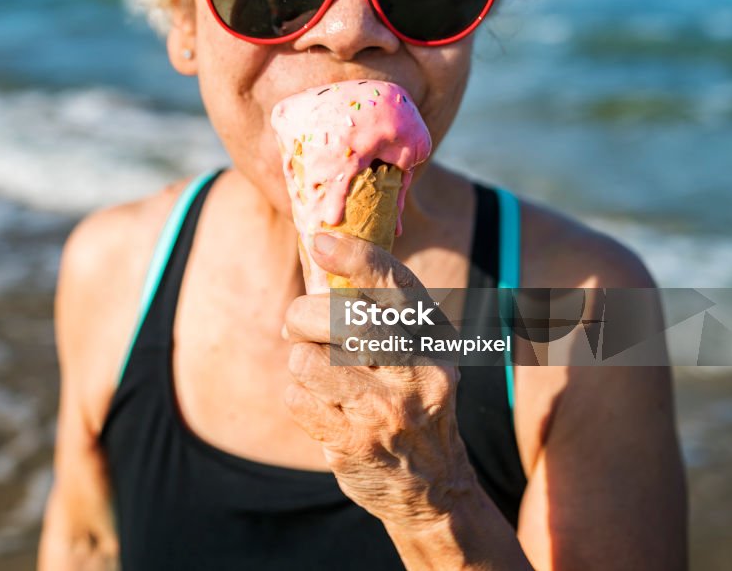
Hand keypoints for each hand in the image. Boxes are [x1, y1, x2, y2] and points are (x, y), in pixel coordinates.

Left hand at [283, 231, 476, 530]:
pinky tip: (321, 409)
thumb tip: (321, 258)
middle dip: (302, 317)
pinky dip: (297, 397)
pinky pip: (296, 397)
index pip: (396, 286)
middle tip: (297, 327)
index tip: (322, 242)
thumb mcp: (418, 355)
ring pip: (308, 361)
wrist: (434, 489)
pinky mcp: (355, 442)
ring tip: (318, 378)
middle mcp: (419, 372)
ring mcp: (388, 410)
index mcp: (434, 342)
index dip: (357, 258)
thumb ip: (381, 313)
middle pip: (341, 319)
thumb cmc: (411, 402)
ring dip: (300, 365)